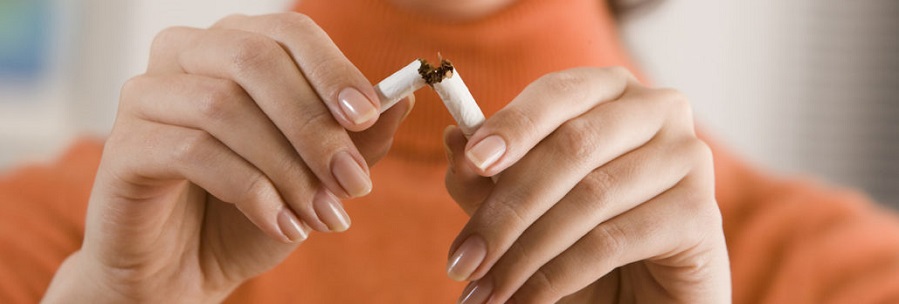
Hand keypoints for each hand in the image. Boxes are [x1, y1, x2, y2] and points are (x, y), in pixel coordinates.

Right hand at [42, 13, 412, 302]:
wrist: (184, 270)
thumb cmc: (249, 211)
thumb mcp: (316, 175)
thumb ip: (356, 138)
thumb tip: (402, 99)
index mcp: (233, 47)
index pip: (288, 32)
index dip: (333, 70)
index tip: (368, 117)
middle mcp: (184, 56)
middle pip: (255, 59)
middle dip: (315, 126)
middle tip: (355, 184)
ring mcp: (146, 96)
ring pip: (226, 107)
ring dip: (288, 168)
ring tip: (324, 217)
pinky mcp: (123, 147)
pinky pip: (193, 151)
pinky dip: (251, 191)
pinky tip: (281, 224)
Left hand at [443, 67, 729, 302]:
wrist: (646, 297)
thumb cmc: (586, 244)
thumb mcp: (528, 212)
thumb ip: (491, 178)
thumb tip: (454, 142)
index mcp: (611, 91)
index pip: (558, 92)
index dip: (513, 124)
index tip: (472, 162)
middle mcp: (658, 111)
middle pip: (572, 146)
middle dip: (507, 209)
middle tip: (461, 260)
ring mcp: (687, 157)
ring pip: (589, 198)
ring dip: (523, 253)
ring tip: (484, 290)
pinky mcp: (700, 212)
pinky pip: (612, 241)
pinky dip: (556, 276)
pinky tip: (525, 300)